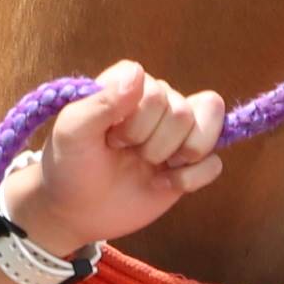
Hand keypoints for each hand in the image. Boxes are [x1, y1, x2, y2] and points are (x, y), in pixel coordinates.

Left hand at [0, 62, 225, 256]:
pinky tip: (162, 185)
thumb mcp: (72, 132)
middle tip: (126, 154)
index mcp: (131, 83)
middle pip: (183, 113)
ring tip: (149, 166)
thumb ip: (101, 101)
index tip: (110, 138)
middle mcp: (159, 101)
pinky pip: (214, 164)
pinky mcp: (188, 164)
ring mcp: (176, 133)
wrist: (74, 210)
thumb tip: (139, 73)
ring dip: (175, 158)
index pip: (159, 92)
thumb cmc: (69, 163)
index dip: (137, 121)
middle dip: (152, 144)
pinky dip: (191, 180)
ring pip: (206, 131)